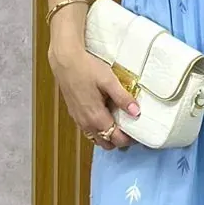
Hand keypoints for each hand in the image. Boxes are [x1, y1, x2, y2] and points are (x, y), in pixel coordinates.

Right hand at [48, 32, 139, 149]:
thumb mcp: (109, 81)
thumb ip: (123, 98)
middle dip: (119, 140)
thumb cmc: (87, 68)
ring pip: (97, 138)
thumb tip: (136, 112)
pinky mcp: (74, 114)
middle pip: (107, 143)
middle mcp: (86, 123)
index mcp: (96, 117)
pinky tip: (105, 115)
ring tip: (119, 122)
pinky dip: (99, 129)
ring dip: (108, 135)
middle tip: (130, 128)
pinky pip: (89, 130)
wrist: (65, 60)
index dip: (129, 139)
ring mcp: (79, 119)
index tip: (138, 132)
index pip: (116, 139)